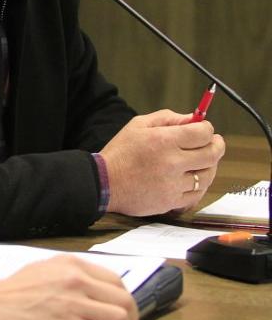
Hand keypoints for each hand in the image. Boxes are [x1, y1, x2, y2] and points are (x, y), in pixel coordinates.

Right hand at [0, 255, 137, 319]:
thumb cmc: (13, 291)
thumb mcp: (44, 268)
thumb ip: (72, 274)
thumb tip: (98, 289)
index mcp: (71, 264)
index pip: (117, 281)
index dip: (125, 299)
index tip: (121, 309)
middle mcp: (76, 281)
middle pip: (125, 301)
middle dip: (130, 318)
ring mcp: (73, 305)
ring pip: (120, 319)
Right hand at [100, 109, 224, 216]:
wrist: (103, 183)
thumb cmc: (120, 152)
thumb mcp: (137, 125)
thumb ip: (167, 118)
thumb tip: (192, 118)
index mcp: (163, 140)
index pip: (202, 132)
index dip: (207, 128)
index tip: (204, 129)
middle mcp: (172, 162)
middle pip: (212, 154)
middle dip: (217, 145)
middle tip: (214, 143)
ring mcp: (173, 184)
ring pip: (208, 175)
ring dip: (209, 166)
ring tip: (201, 161)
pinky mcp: (171, 201)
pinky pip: (197, 194)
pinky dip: (199, 185)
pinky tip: (192, 179)